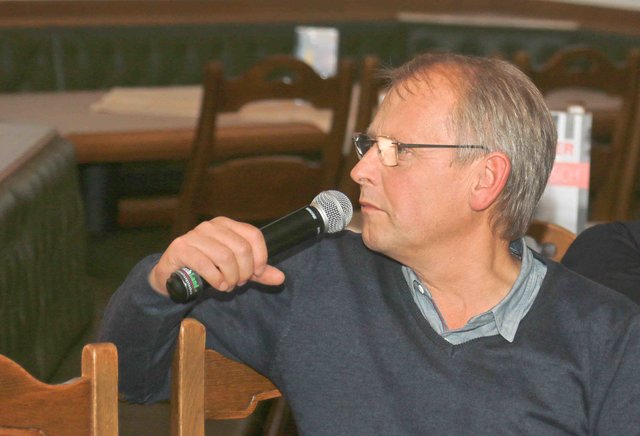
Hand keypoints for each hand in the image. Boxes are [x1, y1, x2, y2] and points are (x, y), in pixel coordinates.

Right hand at [149, 217, 284, 295]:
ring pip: (225, 257)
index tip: (257, 273)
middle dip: (245, 271)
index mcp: (226, 225)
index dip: (261, 257)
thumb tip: (280, 278)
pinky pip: (205, 264)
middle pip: (241, 249)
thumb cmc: (206, 268)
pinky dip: (216, 279)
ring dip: (231, 277)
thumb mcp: (236, 269)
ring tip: (228, 285)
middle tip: (239, 282)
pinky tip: (218, 285)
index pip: (253, 235)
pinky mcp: (181, 248)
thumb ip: (257, 272)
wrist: (172, 274)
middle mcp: (211, 226)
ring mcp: (194, 235)